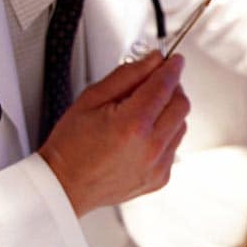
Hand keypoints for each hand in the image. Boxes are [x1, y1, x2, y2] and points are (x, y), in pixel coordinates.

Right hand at [39, 51, 189, 216]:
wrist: (65, 185)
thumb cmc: (71, 146)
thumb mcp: (92, 99)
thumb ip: (126, 75)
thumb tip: (151, 61)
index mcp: (133, 124)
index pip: (165, 85)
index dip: (171, 68)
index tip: (173, 60)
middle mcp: (150, 147)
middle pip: (181, 104)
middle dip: (172, 87)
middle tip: (157, 82)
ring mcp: (157, 165)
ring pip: (181, 125)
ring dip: (169, 112)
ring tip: (144, 111)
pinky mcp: (160, 178)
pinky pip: (174, 147)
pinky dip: (165, 135)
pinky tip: (142, 135)